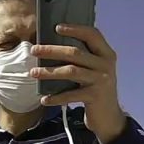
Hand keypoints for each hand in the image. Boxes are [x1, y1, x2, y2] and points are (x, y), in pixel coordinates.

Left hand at [30, 24, 126, 143]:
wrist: (109, 117)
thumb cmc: (96, 89)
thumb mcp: (95, 70)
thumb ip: (84, 58)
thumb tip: (54, 46)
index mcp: (106, 54)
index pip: (92, 34)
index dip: (75, 29)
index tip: (56, 27)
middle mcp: (106, 64)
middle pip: (75, 53)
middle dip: (52, 50)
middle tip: (34, 50)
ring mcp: (101, 80)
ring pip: (71, 71)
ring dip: (49, 71)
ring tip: (33, 72)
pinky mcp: (95, 96)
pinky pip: (71, 94)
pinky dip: (56, 97)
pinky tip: (44, 99)